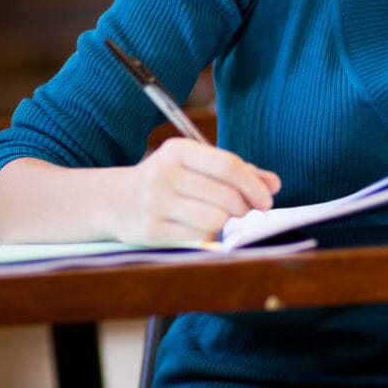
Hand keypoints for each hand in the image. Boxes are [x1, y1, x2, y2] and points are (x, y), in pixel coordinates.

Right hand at [109, 138, 280, 243]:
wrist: (113, 200)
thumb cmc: (167, 180)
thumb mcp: (197, 165)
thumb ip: (238, 171)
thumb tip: (274, 184)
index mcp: (178, 150)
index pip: (227, 165)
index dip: (254, 185)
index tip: (267, 199)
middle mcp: (164, 173)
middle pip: (225, 197)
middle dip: (244, 208)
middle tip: (246, 211)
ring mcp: (155, 203)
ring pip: (215, 220)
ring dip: (225, 223)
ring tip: (217, 217)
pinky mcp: (150, 230)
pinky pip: (198, 237)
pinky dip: (207, 235)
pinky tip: (199, 227)